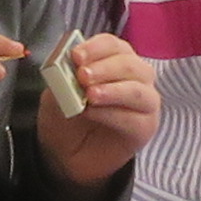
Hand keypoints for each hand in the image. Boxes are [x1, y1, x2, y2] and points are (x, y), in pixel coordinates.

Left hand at [37, 34, 160, 187]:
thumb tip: (68, 66)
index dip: (96, 47)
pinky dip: (112, 114)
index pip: (114, 45)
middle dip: (105, 68)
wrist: (64, 155)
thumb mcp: (55, 94)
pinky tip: (92, 113)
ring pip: (138, 90)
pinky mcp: (145, 127)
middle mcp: (135, 78)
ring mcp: (144, 103)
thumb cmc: (65, 118)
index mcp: (115, 61)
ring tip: (90, 96)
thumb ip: (62, 79)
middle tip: (82, 76)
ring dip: (113, 90)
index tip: (76, 56)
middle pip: (131, 64)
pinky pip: (134, 118)